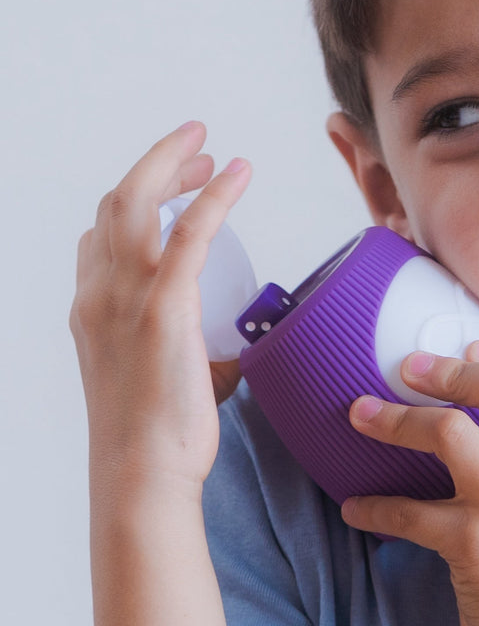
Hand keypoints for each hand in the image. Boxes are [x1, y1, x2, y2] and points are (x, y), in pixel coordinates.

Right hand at [70, 121, 250, 497]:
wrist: (142, 474)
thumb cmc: (157, 438)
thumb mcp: (165, 380)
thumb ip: (194, 355)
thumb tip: (233, 351)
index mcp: (93, 310)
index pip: (99, 236)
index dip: (134, 202)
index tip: (172, 190)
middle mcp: (99, 294)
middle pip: (116, 206)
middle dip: (154, 170)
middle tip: (196, 158)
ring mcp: (125, 298)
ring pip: (138, 203)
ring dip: (173, 165)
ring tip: (209, 151)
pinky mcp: (162, 307)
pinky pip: (188, 232)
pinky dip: (215, 196)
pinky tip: (237, 173)